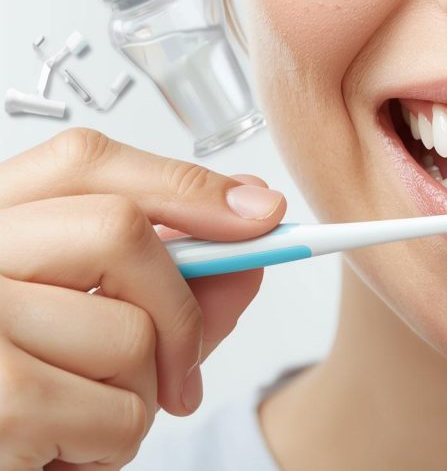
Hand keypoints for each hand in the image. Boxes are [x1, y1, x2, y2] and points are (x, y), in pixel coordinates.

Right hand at [0, 128, 286, 469]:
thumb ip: (175, 280)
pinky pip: (122, 414)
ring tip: (82, 416)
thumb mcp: (98, 326)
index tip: (259, 213)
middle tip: (182, 374)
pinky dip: (117, 446)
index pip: (85, 162)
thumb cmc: (28, 394)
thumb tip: (253, 233)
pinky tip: (64, 449)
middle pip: (121, 233)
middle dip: (180, 309)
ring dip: (141, 395)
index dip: (184, 185)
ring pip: (133, 334)